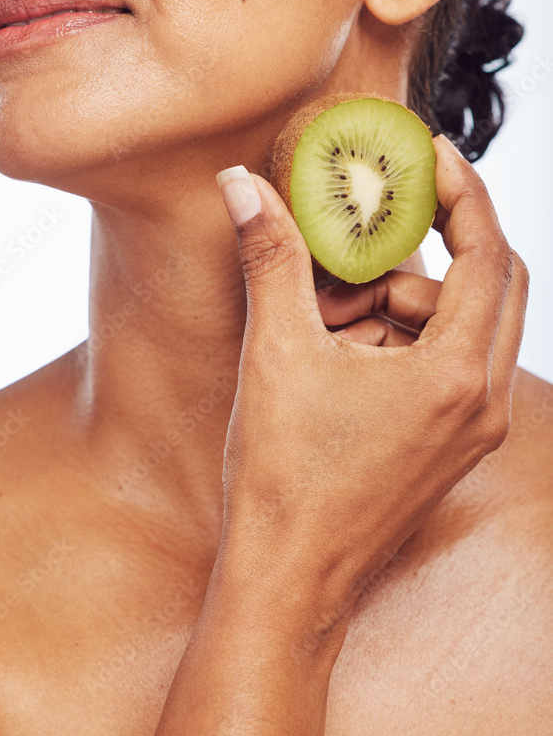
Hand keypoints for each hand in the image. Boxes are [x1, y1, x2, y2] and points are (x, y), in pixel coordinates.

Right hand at [215, 135, 528, 621]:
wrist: (290, 582)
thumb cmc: (284, 480)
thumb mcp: (276, 355)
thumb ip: (269, 258)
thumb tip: (241, 184)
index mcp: (454, 377)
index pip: (487, 254)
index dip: (462, 192)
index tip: (430, 153)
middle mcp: (482, 404)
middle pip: (494, 284)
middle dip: (439, 243)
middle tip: (385, 216)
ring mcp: (473, 430)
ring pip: (465, 327)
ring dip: (407, 298)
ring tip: (331, 311)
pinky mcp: (452, 446)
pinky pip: (449, 365)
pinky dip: (405, 338)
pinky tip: (343, 349)